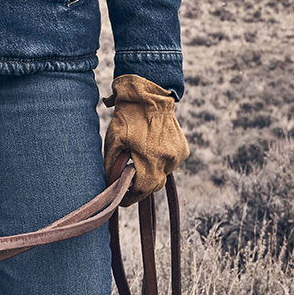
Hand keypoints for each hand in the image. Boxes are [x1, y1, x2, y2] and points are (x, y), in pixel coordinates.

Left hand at [103, 74, 189, 205]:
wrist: (149, 95)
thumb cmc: (127, 118)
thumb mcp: (113, 142)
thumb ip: (112, 167)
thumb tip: (111, 185)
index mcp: (151, 160)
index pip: (141, 190)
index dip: (129, 197)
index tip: (120, 199)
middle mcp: (168, 161)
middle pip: (153, 185)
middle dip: (139, 186)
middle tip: (126, 182)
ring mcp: (177, 156)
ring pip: (162, 174)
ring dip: (150, 172)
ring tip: (137, 160)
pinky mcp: (183, 150)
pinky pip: (169, 164)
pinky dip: (159, 162)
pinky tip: (150, 150)